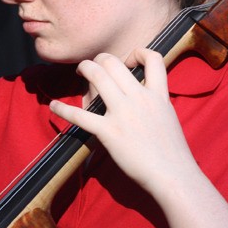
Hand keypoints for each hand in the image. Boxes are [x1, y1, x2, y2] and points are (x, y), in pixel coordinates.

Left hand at [49, 48, 197, 195]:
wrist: (173, 175)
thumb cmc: (172, 154)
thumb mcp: (168, 118)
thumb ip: (154, 104)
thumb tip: (141, 101)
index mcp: (158, 95)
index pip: (153, 58)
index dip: (139, 53)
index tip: (129, 61)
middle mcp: (140, 98)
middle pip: (114, 62)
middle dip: (100, 60)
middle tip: (94, 67)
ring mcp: (123, 113)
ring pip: (97, 75)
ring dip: (84, 69)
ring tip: (79, 72)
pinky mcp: (109, 132)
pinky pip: (80, 115)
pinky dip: (63, 109)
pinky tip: (54, 106)